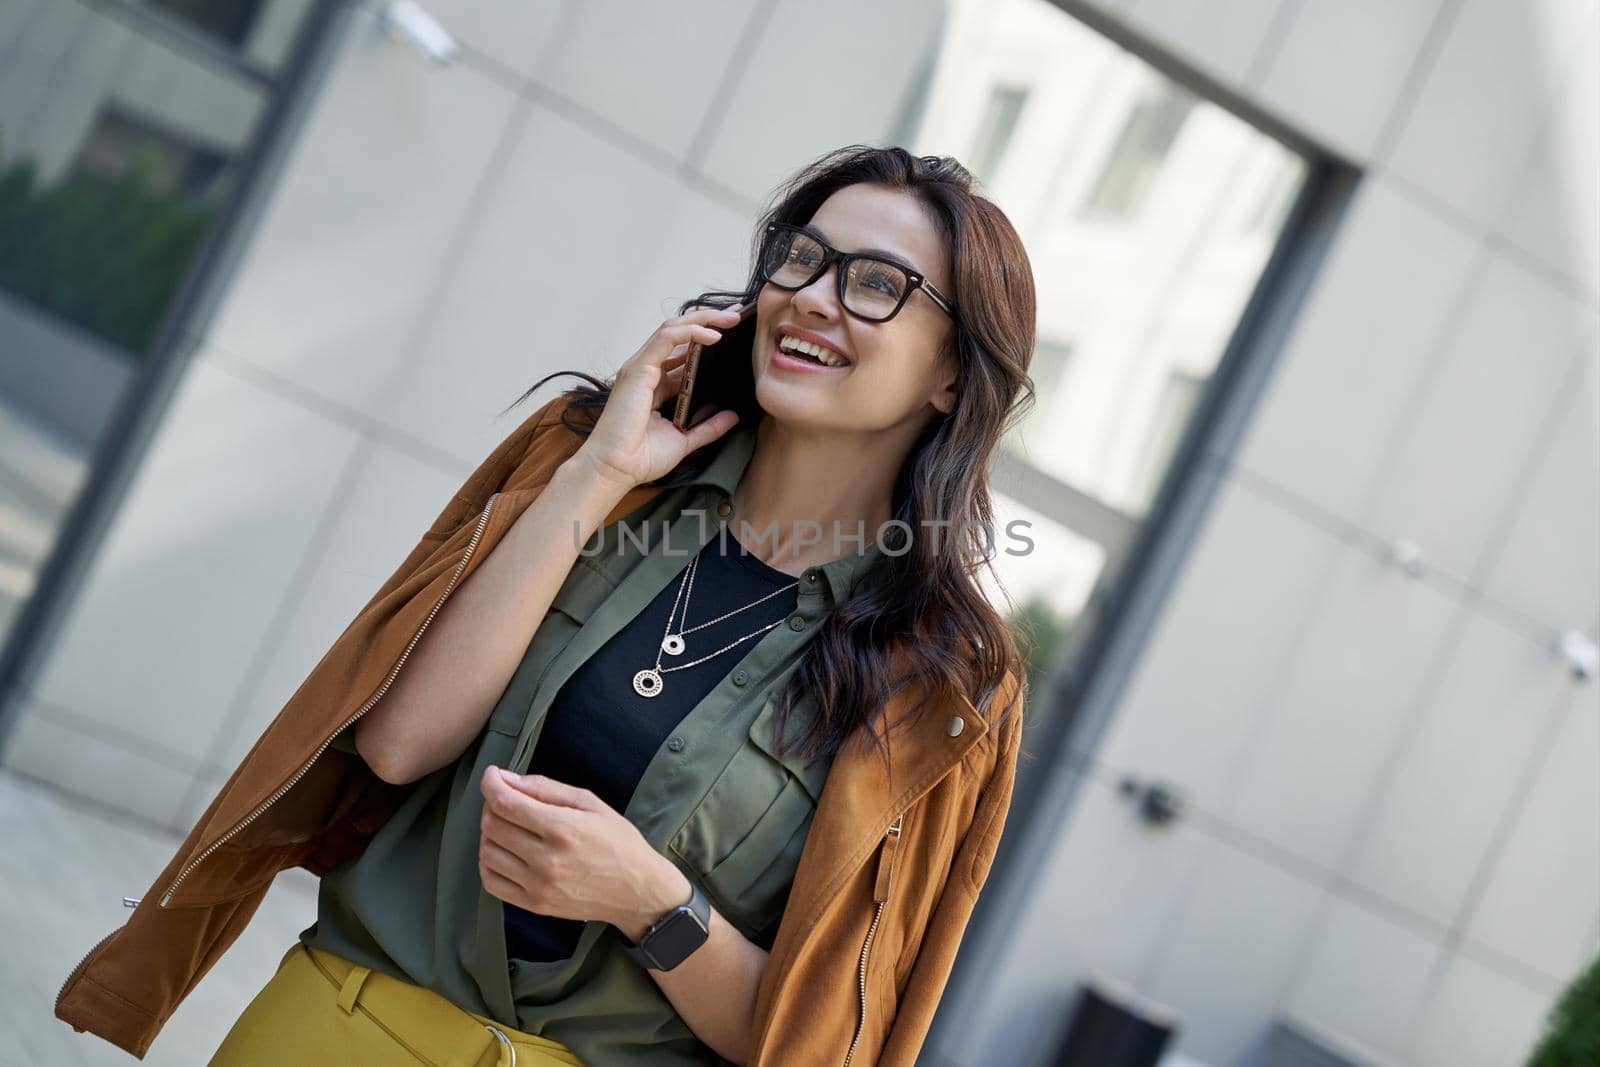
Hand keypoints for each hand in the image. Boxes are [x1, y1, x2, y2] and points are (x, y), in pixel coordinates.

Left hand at [478, 766, 688, 933]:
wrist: (636, 891)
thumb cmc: (618, 842)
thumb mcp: (591, 803)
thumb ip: (547, 789)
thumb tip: (508, 779)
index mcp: (563, 829)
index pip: (505, 803)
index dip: (491, 783)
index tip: (492, 775)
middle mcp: (546, 859)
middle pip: (492, 825)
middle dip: (492, 804)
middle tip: (506, 798)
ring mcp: (538, 885)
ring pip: (487, 852)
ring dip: (490, 833)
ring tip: (508, 825)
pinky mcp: (534, 904)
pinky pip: (491, 882)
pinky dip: (488, 862)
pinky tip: (504, 851)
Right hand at [571, 304, 745, 491]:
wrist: (617, 470)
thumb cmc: (641, 458)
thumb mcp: (685, 439)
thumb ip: (708, 426)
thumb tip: (732, 415)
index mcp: (657, 384)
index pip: (683, 351)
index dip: (707, 338)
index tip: (734, 333)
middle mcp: (648, 371)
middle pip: (679, 333)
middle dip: (709, 320)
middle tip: (736, 315)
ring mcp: (641, 368)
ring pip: (673, 328)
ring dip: (704, 320)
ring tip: (731, 318)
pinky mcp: (639, 369)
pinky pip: (667, 339)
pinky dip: (691, 333)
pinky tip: (713, 336)